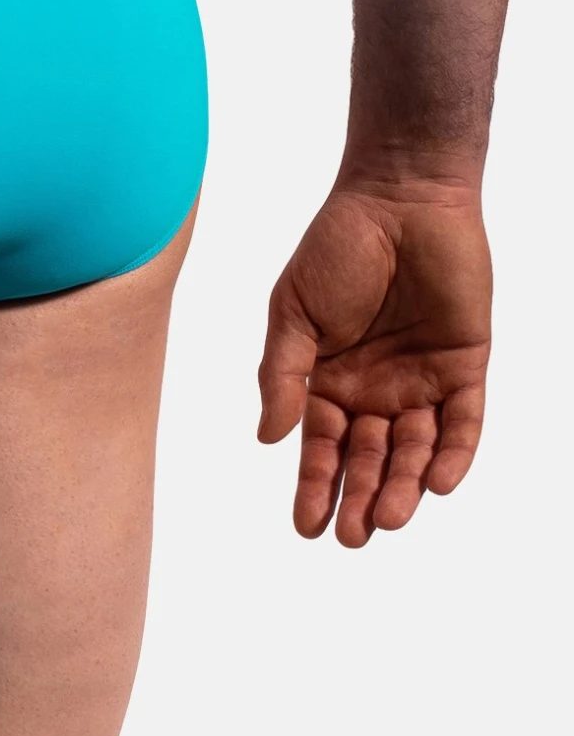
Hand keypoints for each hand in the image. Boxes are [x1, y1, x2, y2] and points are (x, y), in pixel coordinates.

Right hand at [258, 181, 490, 546]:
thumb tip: (269, 439)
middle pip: (370, 459)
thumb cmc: (337, 247)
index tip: (306, 527)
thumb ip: (282, 376)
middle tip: (352, 536)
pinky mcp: (465, 366)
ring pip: (416, 450)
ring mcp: (422, 381)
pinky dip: (455, 453)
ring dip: (405, 486)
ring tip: (391, 518)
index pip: (322, 448)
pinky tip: (441, 484)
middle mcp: (376, 391)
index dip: (315, 486)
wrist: (399, 198)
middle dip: (360, 499)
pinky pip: (464, 421)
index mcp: (329, 383)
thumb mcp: (292, 314)